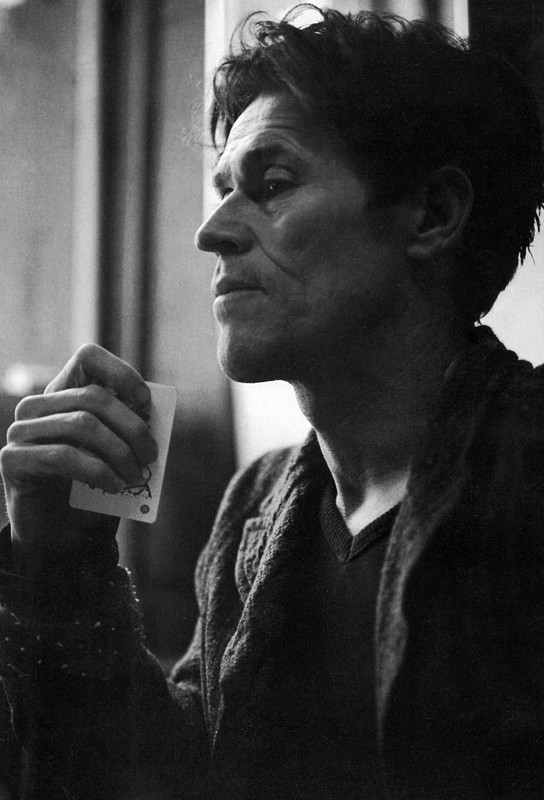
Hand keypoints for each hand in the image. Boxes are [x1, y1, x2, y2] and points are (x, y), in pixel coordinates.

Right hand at [0, 344, 157, 575]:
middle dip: (132, 427)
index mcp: (63, 395)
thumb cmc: (94, 493)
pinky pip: (64, 455)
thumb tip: (149, 414)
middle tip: (151, 455)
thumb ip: (127, 428)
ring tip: (138, 476)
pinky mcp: (12, 460)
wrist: (62, 543)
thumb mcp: (116, 454)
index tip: (145, 401)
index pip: (87, 358)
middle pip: (93, 397)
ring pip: (82, 424)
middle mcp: (38, 407)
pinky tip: (116, 487)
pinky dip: (98, 471)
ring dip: (120, 452)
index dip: (120, 373)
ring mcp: (20, 432)